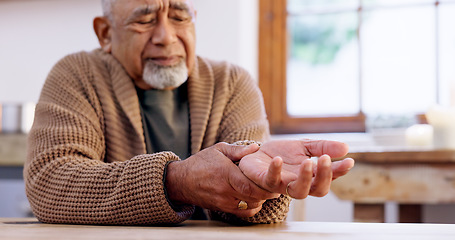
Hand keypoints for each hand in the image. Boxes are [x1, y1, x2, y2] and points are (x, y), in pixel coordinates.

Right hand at [165, 142, 279, 217]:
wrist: (181, 181)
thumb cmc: (200, 163)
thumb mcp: (218, 150)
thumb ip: (238, 150)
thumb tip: (256, 147)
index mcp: (225, 173)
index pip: (249, 184)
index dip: (264, 185)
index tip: (274, 181)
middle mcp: (225, 190)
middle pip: (252, 196)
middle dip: (267, 193)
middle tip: (276, 188)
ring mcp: (223, 201)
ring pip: (249, 205)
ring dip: (260, 200)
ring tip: (267, 192)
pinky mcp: (222, 209)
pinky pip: (242, 213)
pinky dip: (251, 208)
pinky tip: (255, 200)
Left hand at [238, 139, 354, 198]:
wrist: (256, 154)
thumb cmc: (282, 153)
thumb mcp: (304, 146)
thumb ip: (323, 147)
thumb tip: (346, 147)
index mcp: (311, 175)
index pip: (329, 176)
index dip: (339, 171)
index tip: (349, 161)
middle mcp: (299, 183)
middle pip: (318, 189)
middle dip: (324, 176)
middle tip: (325, 159)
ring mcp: (283, 184)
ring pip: (298, 192)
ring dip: (304, 178)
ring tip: (307, 162)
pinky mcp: (265, 181)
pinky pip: (271, 181)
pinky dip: (275, 170)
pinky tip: (278, 159)